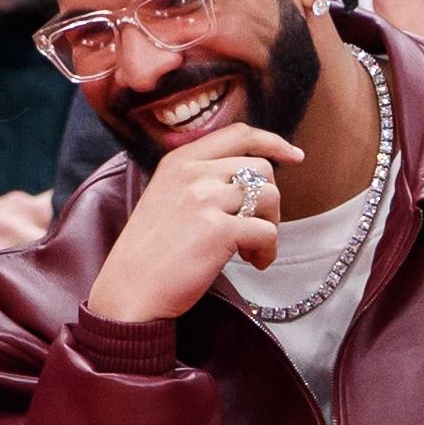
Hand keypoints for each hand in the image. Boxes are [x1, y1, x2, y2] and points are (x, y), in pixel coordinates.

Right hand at [87, 126, 304, 322]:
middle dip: (269, 200)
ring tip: (252, 248)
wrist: (129, 290)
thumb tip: (250, 178)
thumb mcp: (166, 197)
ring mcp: (205, 199)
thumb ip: (200, 179)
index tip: (293, 155)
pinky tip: (254, 263)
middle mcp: (192, 173)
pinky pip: (267, 232)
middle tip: (257, 227)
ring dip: (272, 225)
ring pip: (269, 196)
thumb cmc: (150, 252)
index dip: (272, 142)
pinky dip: (268, 251)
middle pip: (261, 168)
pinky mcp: (218, 230)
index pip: (238, 134)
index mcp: (179, 160)